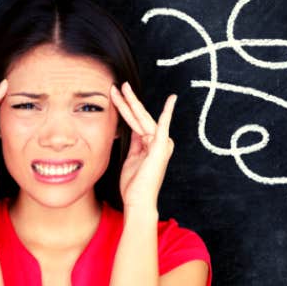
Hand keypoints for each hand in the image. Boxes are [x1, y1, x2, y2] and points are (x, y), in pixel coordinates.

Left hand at [109, 81, 176, 211]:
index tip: (115, 95)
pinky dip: (167, 113)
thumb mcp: (131, 159)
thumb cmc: (134, 184)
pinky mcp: (161, 147)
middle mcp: (156, 141)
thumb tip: (132, 130)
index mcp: (148, 144)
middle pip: (138, 116)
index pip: (134, 121)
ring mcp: (160, 144)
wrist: (138, 200)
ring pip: (142, 118)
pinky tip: (171, 100)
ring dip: (131, 102)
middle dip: (127, 100)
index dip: (124, 108)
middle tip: (117, 85)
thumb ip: (134, 143)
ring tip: (122, 87)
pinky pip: (163, 127)